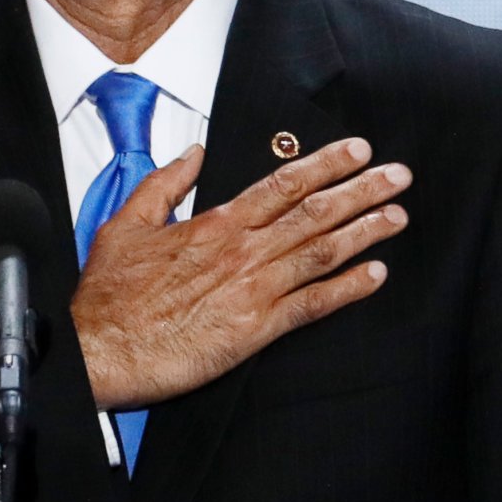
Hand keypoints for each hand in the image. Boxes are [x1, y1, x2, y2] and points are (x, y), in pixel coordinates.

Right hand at [72, 137, 410, 411]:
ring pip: (321, 253)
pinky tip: (374, 276)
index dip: (325, 164)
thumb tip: (193, 153)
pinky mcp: (254, 330)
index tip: (358, 151)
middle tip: (399, 176)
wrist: (102, 350)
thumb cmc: (110, 296)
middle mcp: (241, 252)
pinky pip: (312, 305)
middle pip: (314, 213)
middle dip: (361, 190)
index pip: (282, 184)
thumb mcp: (126, 224)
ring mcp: (252, 290)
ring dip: (364, 232)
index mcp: (214, 224)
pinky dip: (347, 290)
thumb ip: (164, 184)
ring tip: (397, 217)